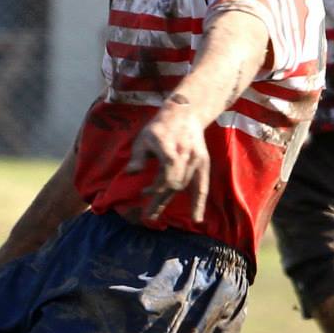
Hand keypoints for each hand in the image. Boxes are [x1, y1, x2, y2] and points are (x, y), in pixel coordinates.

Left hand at [125, 97, 210, 221]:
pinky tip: (196, 218)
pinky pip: (202, 186)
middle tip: (146, 215)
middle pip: (174, 183)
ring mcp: (196, 159)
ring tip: (154, 213)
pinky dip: (199, 203)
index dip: (156, 187)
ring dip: (169, 199)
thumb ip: (137, 156)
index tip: (143, 193)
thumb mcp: (143, 138)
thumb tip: (130, 173)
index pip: (166, 173)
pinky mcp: (203, 163)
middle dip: (160, 200)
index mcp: (170, 147)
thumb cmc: (159, 127)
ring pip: (184, 185)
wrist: (185, 114)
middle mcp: (185, 154)